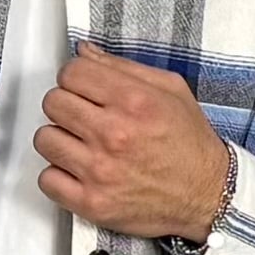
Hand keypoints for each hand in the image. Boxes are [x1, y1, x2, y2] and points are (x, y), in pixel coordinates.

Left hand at [33, 41, 232, 244]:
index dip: (75, 78)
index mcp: (133, 101)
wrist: (208, 195)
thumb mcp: (170, 90)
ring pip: (45, 139)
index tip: (83, 88)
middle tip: (84, 116)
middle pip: (53, 103)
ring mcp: (100, 171)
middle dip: (67, 105)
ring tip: (81, 144)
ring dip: (60, 139)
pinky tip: (77, 171)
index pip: (71, 73)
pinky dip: (58, 175)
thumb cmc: (190, 143)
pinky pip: (47, 179)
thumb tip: (84, 51)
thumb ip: (123, 67)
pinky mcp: (93, 203)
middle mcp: (114, 134)